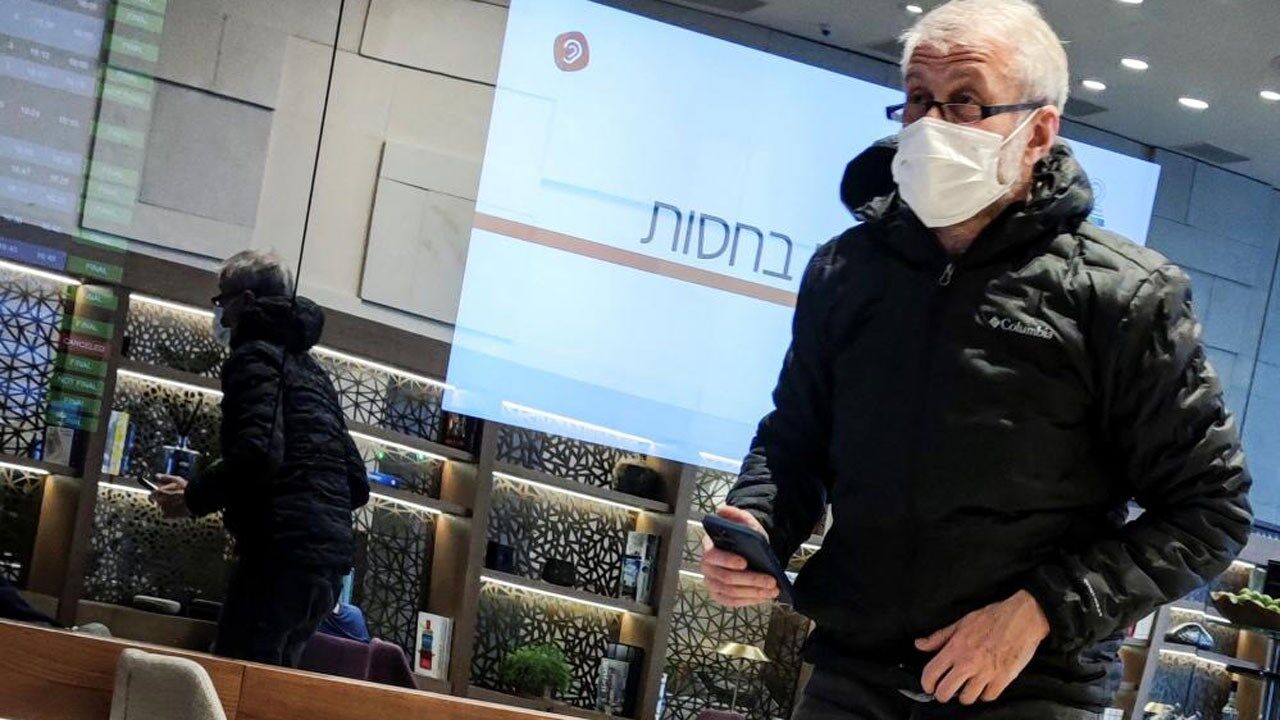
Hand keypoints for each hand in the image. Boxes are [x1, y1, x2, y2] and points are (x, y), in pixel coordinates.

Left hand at [150, 475, 190, 518]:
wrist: (195, 501)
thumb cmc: (187, 490)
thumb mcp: (176, 480)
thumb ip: (165, 478)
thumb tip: (157, 476)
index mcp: (159, 493)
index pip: (151, 495)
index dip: (156, 494)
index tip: (161, 494)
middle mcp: (159, 502)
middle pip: (156, 502)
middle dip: (162, 500)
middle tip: (171, 497)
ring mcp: (163, 510)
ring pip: (162, 508)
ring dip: (167, 506)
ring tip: (177, 502)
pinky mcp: (169, 516)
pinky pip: (167, 514)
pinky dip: (171, 512)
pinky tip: (178, 508)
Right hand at [699, 506, 778, 606]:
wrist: (748, 552)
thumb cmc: (745, 539)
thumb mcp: (746, 524)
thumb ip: (736, 515)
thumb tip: (722, 509)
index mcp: (709, 547)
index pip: (712, 555)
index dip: (727, 560)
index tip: (745, 562)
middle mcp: (707, 567)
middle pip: (725, 578)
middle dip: (750, 580)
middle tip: (771, 580)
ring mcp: (712, 583)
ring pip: (731, 593)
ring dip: (754, 592)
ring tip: (772, 590)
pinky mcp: (719, 595)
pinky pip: (732, 602)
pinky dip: (749, 601)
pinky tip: (764, 597)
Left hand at [916, 590, 1049, 704]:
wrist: (1022, 619)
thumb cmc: (992, 618)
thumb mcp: (961, 623)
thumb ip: (939, 637)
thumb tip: (919, 644)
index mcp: (955, 648)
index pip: (931, 673)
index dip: (926, 684)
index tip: (929, 686)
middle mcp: (968, 663)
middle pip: (945, 692)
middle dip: (943, 694)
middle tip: (948, 690)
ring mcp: (986, 673)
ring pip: (967, 698)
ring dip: (965, 695)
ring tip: (967, 687)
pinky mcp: (1003, 679)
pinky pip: (988, 697)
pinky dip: (985, 694)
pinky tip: (985, 685)